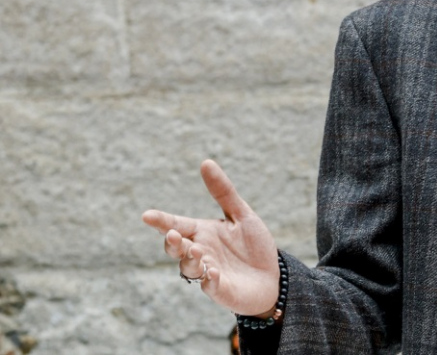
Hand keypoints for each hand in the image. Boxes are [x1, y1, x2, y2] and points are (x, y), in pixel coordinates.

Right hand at [141, 159, 280, 316]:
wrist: (273, 276)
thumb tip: (206, 162)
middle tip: (173, 234)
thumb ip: (223, 192)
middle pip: (176, 247)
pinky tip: (213, 272)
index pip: (177, 224)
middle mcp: (200, 252)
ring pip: (188, 267)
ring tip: (198, 251)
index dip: (162, 221)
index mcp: (202, 232)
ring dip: (190, 260)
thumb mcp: (241, 214)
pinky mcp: (219, 289)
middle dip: (171, 242)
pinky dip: (208, 279)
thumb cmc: (254, 246)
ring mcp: (206, 272)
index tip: (147, 215)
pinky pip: (208, 285)